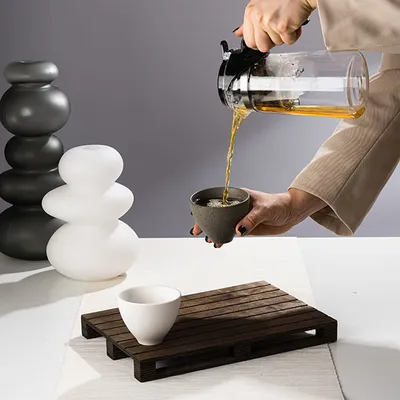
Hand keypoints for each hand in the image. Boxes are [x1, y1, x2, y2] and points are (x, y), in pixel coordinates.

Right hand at [190, 188, 325, 247]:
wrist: (292, 213)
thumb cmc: (279, 204)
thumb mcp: (265, 210)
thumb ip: (251, 219)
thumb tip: (238, 230)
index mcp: (239, 196)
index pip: (218, 200)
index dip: (206, 207)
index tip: (198, 215)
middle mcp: (237, 207)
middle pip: (217, 214)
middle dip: (206, 222)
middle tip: (198, 231)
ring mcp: (241, 217)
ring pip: (222, 224)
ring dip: (214, 231)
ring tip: (209, 240)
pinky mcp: (246, 228)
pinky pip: (232, 233)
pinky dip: (224, 237)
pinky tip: (219, 242)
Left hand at [234, 0, 316, 51]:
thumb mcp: (261, 6)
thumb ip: (249, 22)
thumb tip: (239, 33)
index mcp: (251, 12)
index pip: (249, 41)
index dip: (260, 41)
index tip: (266, 36)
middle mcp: (258, 17)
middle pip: (262, 47)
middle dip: (272, 42)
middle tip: (278, 29)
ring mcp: (269, 22)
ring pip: (276, 44)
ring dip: (284, 36)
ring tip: (287, 21)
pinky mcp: (282, 26)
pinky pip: (289, 42)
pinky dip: (294, 34)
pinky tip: (293, 21)